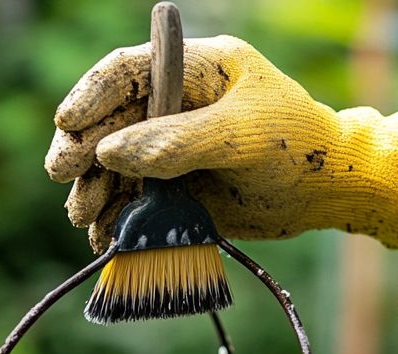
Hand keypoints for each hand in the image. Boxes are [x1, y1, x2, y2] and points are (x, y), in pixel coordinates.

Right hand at [46, 36, 397, 252]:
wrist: (331, 192)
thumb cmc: (298, 146)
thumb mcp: (242, 137)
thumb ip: (178, 142)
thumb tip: (113, 154)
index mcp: (193, 72)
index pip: (126, 74)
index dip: (91, 99)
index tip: (68, 128)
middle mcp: (175, 108)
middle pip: (110, 123)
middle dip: (84, 151)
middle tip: (66, 178)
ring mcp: (173, 151)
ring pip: (115, 168)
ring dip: (95, 191)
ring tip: (86, 215)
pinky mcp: (178, 190)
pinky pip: (136, 204)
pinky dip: (119, 222)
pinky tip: (107, 238)